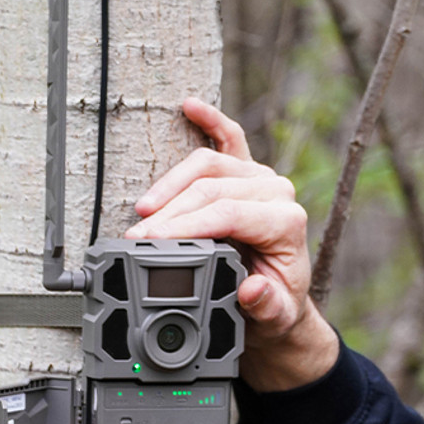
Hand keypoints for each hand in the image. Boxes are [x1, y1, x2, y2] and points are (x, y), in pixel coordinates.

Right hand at [129, 98, 337, 389]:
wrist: (280, 298)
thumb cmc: (276, 305)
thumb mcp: (276, 317)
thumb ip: (267, 306)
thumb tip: (253, 290)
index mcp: (287, 221)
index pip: (229, 213)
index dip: (187, 225)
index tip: (153, 241)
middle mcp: (276, 191)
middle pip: (212, 189)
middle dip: (170, 213)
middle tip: (137, 237)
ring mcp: (260, 176)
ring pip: (209, 165)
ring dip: (171, 184)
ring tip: (144, 209)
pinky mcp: (247, 170)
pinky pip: (229, 137)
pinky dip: (210, 119)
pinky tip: (191, 107)